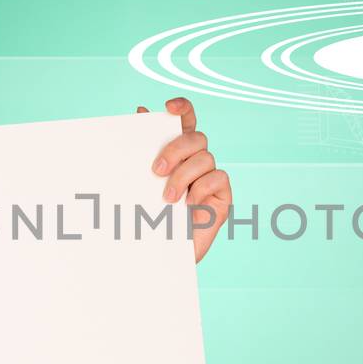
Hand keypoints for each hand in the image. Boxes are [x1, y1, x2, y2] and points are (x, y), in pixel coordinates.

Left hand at [136, 97, 230, 263]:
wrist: (159, 257)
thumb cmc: (148, 219)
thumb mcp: (140, 183)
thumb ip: (142, 149)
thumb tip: (140, 112)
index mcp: (177, 153)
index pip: (186, 121)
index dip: (183, 108)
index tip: (169, 106)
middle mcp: (196, 162)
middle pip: (196, 137)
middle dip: (176, 149)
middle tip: (156, 170)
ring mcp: (211, 178)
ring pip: (205, 157)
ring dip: (183, 175)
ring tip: (167, 198)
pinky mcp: (222, 197)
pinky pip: (219, 178)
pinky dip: (202, 188)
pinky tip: (190, 205)